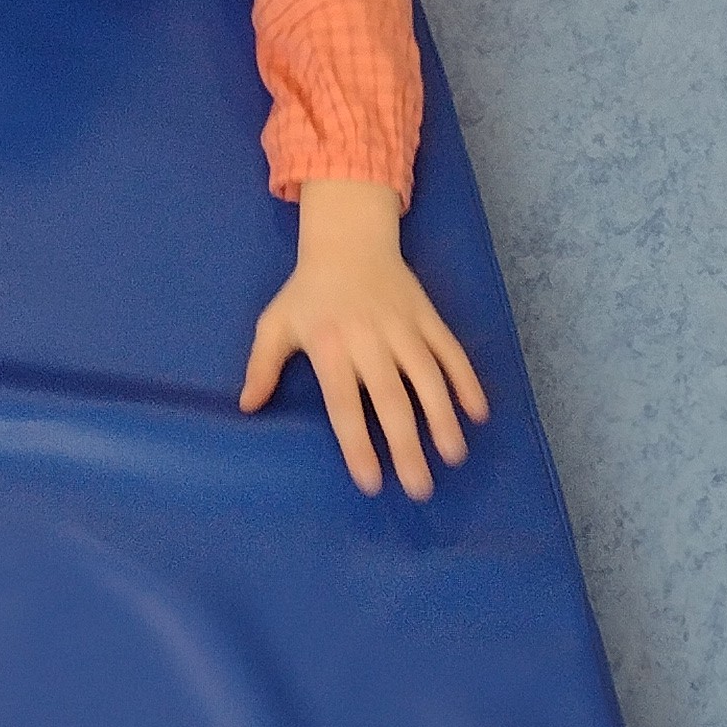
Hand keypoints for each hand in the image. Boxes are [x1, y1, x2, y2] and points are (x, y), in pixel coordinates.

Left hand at [240, 178, 488, 499]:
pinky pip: (451, 350)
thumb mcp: (276, 323)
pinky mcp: (427, 315)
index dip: (358, 444)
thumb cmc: (308, 291)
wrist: (348, 238)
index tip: (372, 483)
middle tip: (419, 489)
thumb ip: (261, 365)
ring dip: (443, 417)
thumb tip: (248, 407)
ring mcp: (403, 326)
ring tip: (453, 456)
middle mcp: (369, 338)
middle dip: (407, 445)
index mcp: (329, 345)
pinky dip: (467, 379)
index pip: (344, 403)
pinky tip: (478, 412)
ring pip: (428, 375)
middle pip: (391, 398)